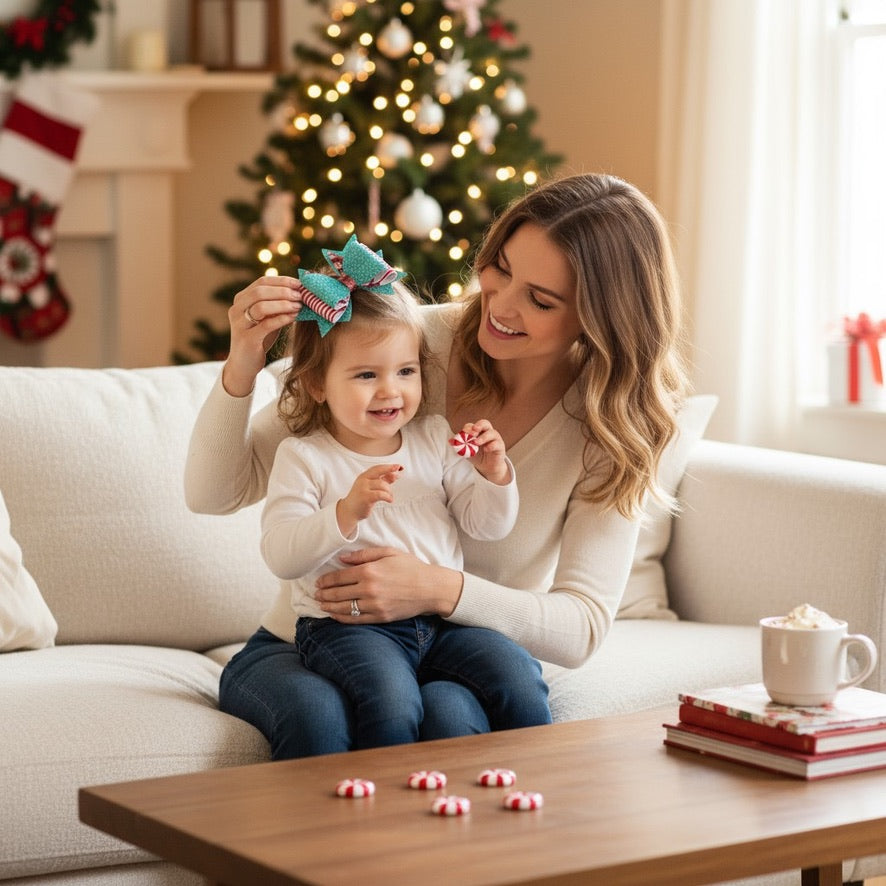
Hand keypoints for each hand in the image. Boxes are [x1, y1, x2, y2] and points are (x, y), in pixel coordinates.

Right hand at [222, 276, 302, 396]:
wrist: (244, 365)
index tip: (300, 284)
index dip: (282, 281)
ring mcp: (239, 324)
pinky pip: (265, 325)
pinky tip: (294, 317)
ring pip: (261, 306)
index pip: (262, 282)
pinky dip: (281, 318)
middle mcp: (236, 309)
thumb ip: (278, 305)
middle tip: (301, 295)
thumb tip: (300, 291)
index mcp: (241, 299)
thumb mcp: (268, 318)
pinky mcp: (246, 339)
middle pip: (260, 291)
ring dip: (283, 304)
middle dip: (284, 291)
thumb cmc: (260, 338)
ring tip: (299, 306)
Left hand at [315, 547, 463, 622]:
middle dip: (323, 594)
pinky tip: (335, 615)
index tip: (318, 582)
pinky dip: (342, 618)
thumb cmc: (411, 567)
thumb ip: (363, 555)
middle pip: (338, 594)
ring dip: (329, 607)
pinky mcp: (380, 617)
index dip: (325, 580)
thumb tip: (342, 558)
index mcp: (369, 571)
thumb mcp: (388, 553)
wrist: (430, 588)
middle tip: (315, 594)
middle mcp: (369, 589)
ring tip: (321, 604)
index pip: (339, 577)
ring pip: (344, 608)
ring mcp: (374, 605)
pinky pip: (356, 620)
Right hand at [336, 464, 401, 536]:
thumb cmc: (361, 499)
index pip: (377, 468)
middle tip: (398, 475)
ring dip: (389, 491)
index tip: (397, 466)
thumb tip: (395, 475)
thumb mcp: (371, 487)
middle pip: (379, 472)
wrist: (349, 511)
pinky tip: (389, 500)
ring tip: (390, 497)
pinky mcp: (366, 497)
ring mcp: (363, 488)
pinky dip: (388, 497)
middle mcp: (363, 480)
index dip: (388, 467)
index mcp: (364, 476)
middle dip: (390, 471)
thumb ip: (382, 481)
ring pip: (382, 484)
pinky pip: (381, 494)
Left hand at [459, 419, 510, 484]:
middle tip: (473, 431)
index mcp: (478, 432)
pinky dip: (491, 445)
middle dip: (479, 425)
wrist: (487, 467)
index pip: (473, 425)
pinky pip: (497, 443)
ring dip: (483, 437)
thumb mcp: (466, 451)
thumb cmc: (477, 456)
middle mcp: (487, 432)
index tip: (463, 433)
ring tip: (476, 443)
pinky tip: (486, 449)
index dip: (468, 428)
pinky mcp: (500, 446)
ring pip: (492, 432)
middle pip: (485, 423)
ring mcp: (495, 439)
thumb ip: (459, 445)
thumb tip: (450, 441)